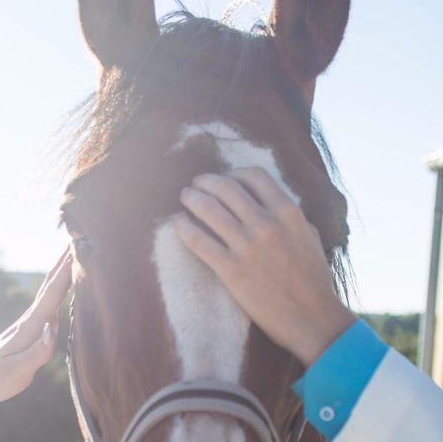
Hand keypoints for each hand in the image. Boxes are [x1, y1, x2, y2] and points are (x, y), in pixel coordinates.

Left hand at [0, 249, 71, 415]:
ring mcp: (34, 318)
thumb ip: (37, 352)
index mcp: (31, 325)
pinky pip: (54, 296)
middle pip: (53, 281)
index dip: (67, 271)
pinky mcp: (36, 324)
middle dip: (67, 259)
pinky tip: (70, 277)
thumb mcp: (15, 373)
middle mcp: (34, 316)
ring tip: (78, 248)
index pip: (53, 293)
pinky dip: (63, 281)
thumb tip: (52, 326)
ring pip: (53, 286)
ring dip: (66, 266)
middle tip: (82, 235)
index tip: (79, 249)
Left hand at [175, 168, 355, 366]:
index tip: (223, 177)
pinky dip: (183, 227)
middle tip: (196, 184)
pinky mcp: (230, 270)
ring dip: (191, 198)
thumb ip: (288, 214)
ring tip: (185, 197)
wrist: (312, 319)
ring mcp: (247, 246)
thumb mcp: (309, 235)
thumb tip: (266, 201)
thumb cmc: (313, 279)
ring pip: (208, 209)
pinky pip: (198, 240)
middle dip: (206, 181)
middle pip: (226, 187)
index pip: (253, 176)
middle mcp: (267, 224)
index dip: (233, 172)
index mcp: (289, 212)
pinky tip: (179, 222)